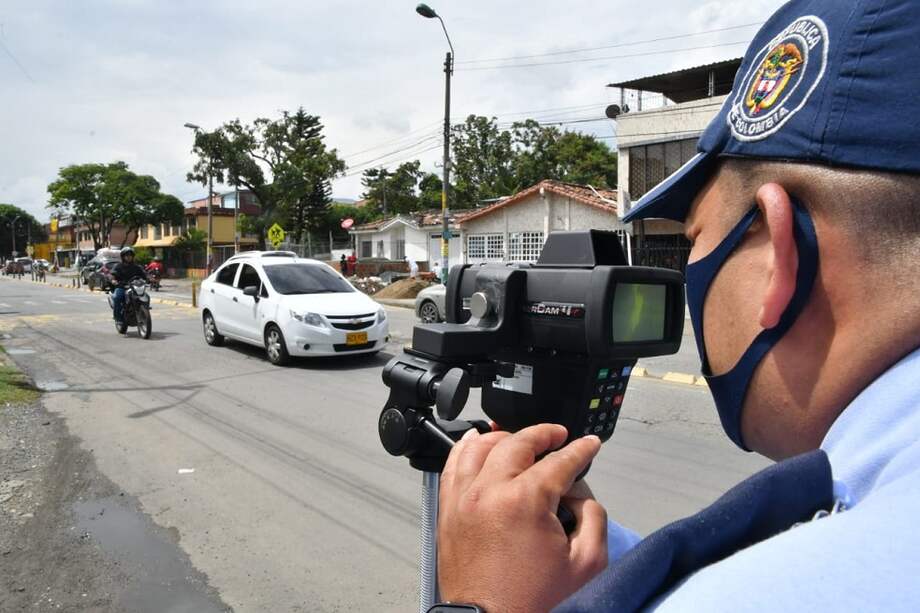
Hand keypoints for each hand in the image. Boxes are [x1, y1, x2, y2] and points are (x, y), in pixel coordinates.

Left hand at [438, 424, 606, 612]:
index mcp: (525, 501)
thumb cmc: (532, 600)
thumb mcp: (585, 563)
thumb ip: (593, 517)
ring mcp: (463, 499)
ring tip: (522, 438)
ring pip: (480, 447)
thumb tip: (581, 494)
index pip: (559, 462)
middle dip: (543, 434)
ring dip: (504, 436)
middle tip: (559, 435)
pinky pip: (453, 466)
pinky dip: (466, 448)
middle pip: (518, 443)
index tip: (589, 445)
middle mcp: (489, 491)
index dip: (580, 450)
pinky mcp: (448, 510)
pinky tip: (476, 441)